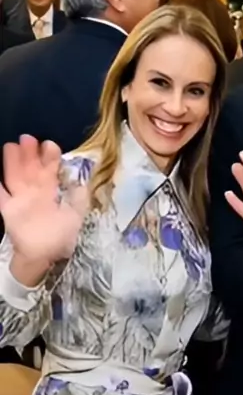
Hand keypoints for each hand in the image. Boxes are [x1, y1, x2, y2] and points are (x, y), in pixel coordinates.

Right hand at [0, 135, 87, 267]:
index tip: (49, 144)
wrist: (46, 256)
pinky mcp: (8, 210)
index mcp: (52, 193)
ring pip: (14, 176)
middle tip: (28, 137)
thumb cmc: (65, 237)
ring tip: (10, 145)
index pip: (50, 171)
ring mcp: (21, 201)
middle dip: (30, 154)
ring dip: (12, 162)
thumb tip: (82, 178)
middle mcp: (36, 194)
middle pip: (31, 169)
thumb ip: (79, 196)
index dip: (50, 157)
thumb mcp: (78, 214)